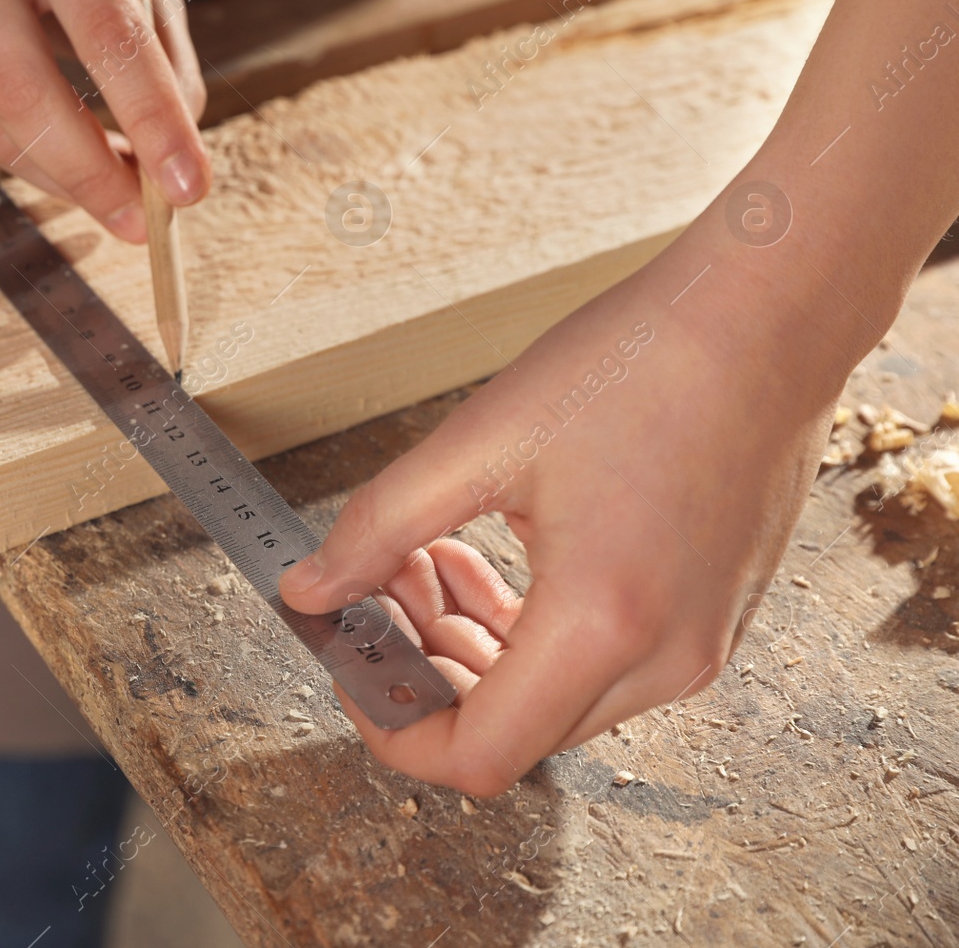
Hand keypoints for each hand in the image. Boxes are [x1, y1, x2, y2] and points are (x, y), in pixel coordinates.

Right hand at [0, 0, 208, 241]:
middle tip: (140, 221)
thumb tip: (171, 155)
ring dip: (64, 180)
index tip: (188, 185)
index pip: (104, 29)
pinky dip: (29, 164)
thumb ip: (163, 50)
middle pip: (23, 90)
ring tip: (116, 197)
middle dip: (91, 172)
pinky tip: (64, 164)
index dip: (151, 116)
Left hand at [279, 207, 846, 795]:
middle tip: (384, 582)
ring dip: (473, 645)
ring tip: (430, 554)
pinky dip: (529, 630)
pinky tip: (491, 555)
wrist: (765, 319)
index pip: (479, 755)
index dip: (396, 729)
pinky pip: (599, 665)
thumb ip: (378, 527)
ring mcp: (698, 646)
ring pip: (550, 699)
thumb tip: (308, 591)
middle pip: (511, 729)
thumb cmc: (638, 364)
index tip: (354, 670)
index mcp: (604, 624)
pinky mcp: (709, 619)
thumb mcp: (481, 442)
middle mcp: (664, 659)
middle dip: (427, 668)